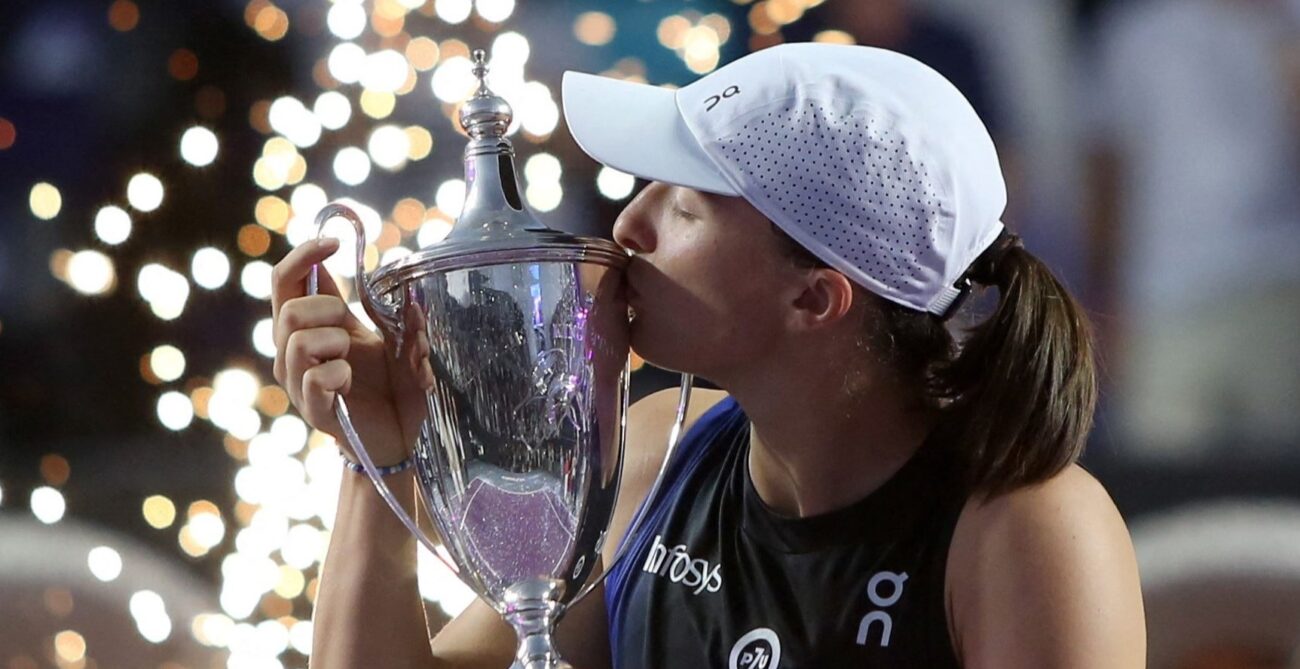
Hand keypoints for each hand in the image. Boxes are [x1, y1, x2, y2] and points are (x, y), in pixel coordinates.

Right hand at [271, 238, 429, 465]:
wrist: (397, 436)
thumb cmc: (392, 387)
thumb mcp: (398, 342)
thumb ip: (397, 317)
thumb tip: (408, 292)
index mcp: (309, 327)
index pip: (285, 280)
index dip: (304, 255)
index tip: (335, 243)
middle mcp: (293, 352)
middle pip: (288, 310)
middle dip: (328, 310)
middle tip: (351, 329)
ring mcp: (298, 383)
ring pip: (297, 343)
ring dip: (335, 342)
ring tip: (352, 357)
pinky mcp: (313, 410)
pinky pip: (314, 380)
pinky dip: (338, 373)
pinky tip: (350, 381)